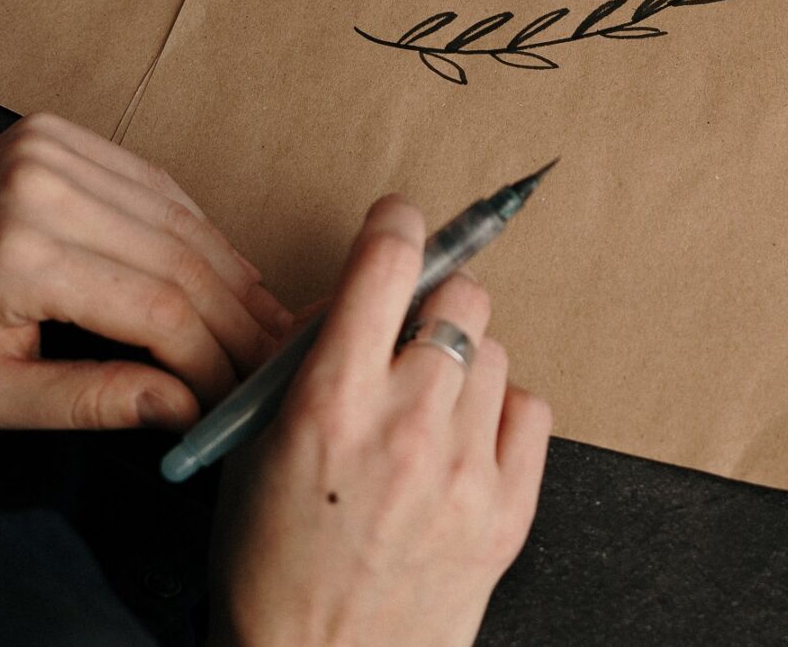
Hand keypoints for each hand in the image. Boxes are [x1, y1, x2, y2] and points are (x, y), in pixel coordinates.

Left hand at [0, 112, 291, 429]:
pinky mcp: (55, 133)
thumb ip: (94, 402)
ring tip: (262, 321)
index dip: (211, 356)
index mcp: (16, 257)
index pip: (156, 306)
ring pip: (178, 215)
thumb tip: (187, 407)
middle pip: (178, 256)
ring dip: (229, 272)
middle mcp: (37, 187)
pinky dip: (196, 229)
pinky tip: (224, 271)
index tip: (236, 395)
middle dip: (235, 317)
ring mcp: (48, 149)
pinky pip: (154, 183)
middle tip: (271, 359)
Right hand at [209, 195, 550, 646]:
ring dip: (465, 363)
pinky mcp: (509, 508)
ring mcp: (466, 468)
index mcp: (329, 402)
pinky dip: (502, 413)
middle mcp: (406, 424)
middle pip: (461, 297)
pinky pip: (531, 408)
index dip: (398, 223)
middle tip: (415, 330)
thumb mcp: (256, 448)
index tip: (400, 220)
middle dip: (436, 301)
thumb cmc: (272, 566)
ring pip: (497, 351)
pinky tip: (464, 443)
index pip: (386, 263)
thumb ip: (308, 363)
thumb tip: (359, 299)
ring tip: (429, 409)